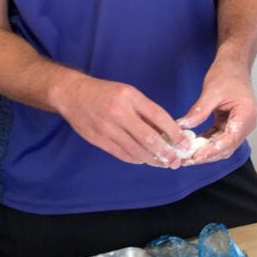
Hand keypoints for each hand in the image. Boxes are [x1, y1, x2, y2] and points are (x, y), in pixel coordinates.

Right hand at [54, 73, 188, 167]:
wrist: (72, 94)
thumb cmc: (104, 92)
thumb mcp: (128, 93)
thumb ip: (145, 110)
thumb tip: (167, 130)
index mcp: (129, 97)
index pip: (158, 116)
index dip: (174, 132)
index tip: (185, 143)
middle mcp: (119, 113)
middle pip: (149, 139)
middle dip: (166, 153)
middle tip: (176, 161)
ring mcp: (108, 128)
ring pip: (136, 151)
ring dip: (152, 160)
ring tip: (163, 163)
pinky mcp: (99, 140)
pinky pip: (123, 154)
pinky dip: (136, 159)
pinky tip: (144, 160)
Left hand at [176, 56, 256, 164]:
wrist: (233, 64)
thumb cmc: (227, 73)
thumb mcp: (211, 91)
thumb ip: (199, 111)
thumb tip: (183, 126)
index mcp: (246, 115)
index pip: (230, 139)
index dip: (212, 150)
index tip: (196, 156)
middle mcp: (245, 124)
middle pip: (226, 147)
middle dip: (206, 155)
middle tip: (186, 159)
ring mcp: (239, 126)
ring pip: (222, 146)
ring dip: (205, 152)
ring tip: (186, 156)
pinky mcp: (230, 124)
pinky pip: (218, 138)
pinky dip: (205, 143)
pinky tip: (191, 146)